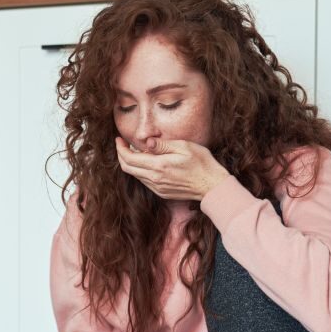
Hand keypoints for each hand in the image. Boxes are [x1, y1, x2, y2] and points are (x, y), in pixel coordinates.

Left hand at [115, 136, 229, 200]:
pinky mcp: (161, 192)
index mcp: (158, 166)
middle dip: (121, 155)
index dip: (120, 148)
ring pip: (135, 175)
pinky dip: (139, 170)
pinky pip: (144, 181)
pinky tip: (146, 162)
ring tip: (133, 151)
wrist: (211, 186)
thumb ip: (163, 145)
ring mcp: (157, 188)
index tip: (119, 139)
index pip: (129, 158)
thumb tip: (146, 142)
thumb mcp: (184, 147)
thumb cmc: (202, 163)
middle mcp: (155, 179)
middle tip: (121, 144)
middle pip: (127, 168)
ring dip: (130, 163)